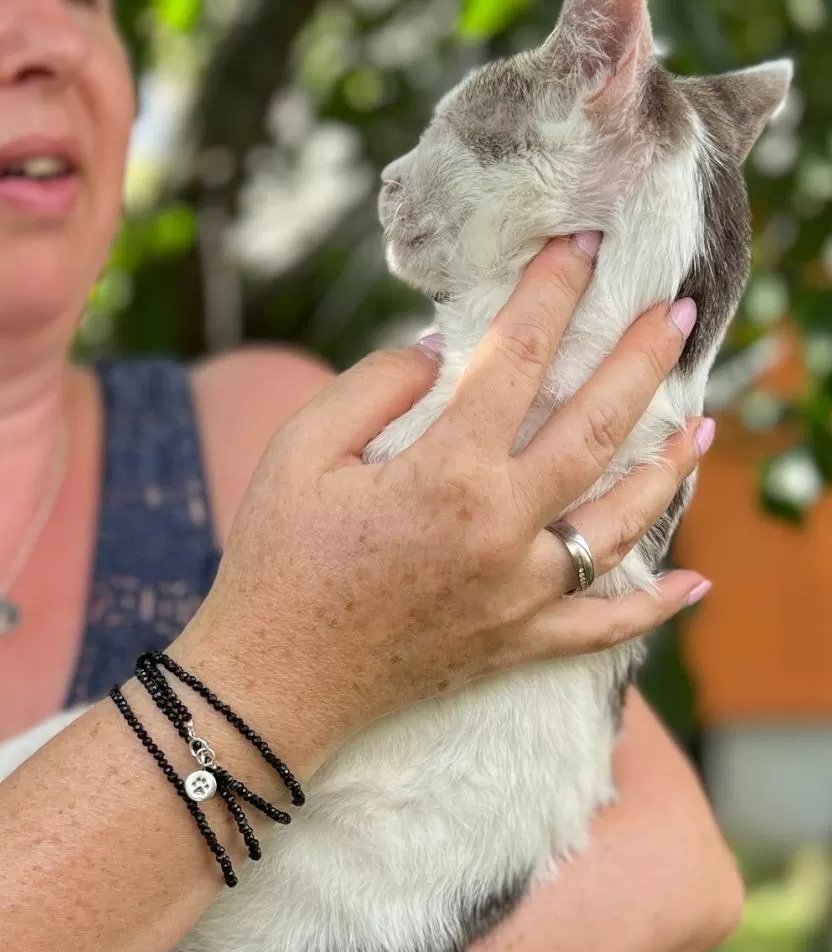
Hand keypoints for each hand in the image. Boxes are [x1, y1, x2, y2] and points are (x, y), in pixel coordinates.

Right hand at [177, 236, 709, 766]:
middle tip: (678, 315)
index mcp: (444, 476)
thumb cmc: (275, 563)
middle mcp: (499, 533)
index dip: (551, 292)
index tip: (580, 246)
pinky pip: (603, 628)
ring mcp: (517, 596)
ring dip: (669, 471)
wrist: (271, 683)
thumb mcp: (298, 454)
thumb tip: (439, 352)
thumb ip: (372, 388)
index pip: (517, 361)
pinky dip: (653, 608)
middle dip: (641, 361)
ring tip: (704, 428)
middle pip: (595, 430)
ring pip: (620, 524)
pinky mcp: (514, 645)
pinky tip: (694, 584)